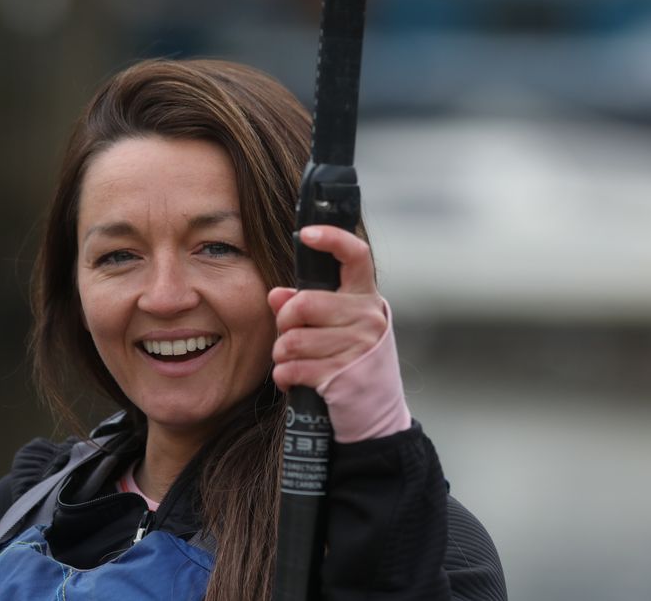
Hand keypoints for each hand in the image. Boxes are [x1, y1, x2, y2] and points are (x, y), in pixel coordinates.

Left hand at [267, 225, 387, 391]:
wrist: (375, 415)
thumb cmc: (350, 363)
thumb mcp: (334, 330)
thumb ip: (304, 307)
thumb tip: (276, 295)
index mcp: (365, 298)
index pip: (355, 256)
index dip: (332, 239)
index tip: (307, 234)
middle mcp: (367, 318)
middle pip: (304, 304)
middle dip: (284, 322)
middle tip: (288, 335)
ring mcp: (359, 348)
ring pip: (293, 340)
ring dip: (282, 354)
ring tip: (292, 361)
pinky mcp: (343, 377)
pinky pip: (292, 368)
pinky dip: (284, 376)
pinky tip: (292, 380)